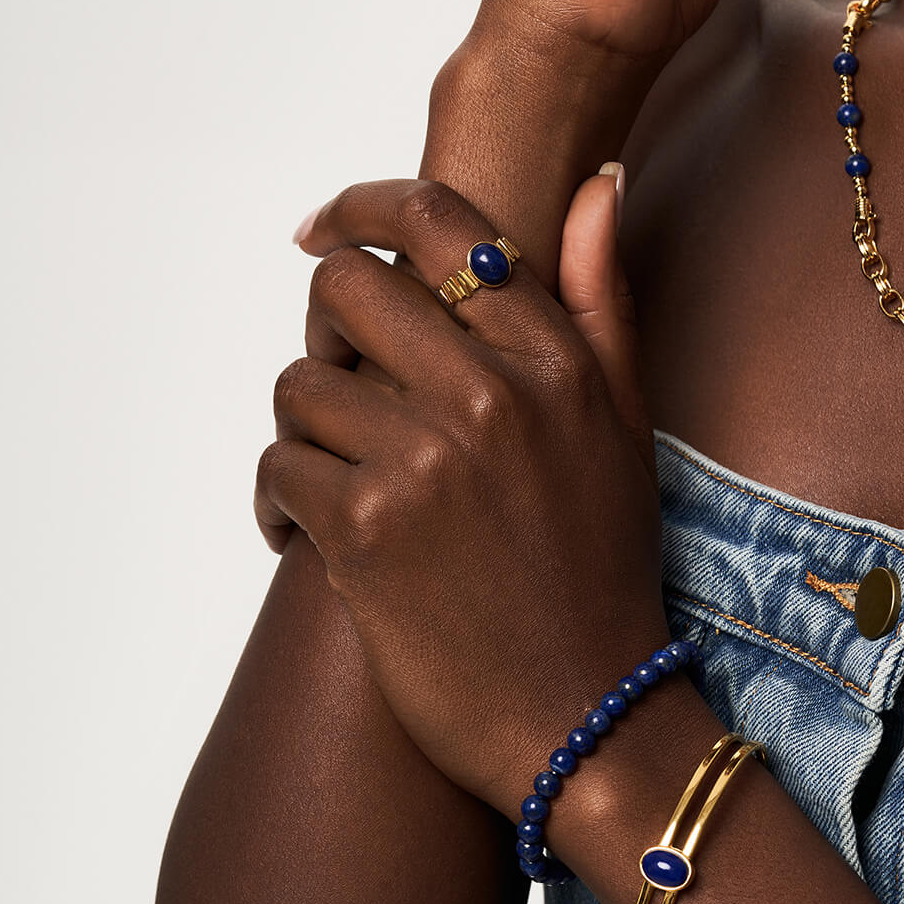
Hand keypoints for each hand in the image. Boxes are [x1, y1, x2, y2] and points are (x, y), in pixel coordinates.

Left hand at [256, 169, 669, 811]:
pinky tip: (314, 543)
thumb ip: (603, 302)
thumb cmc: (602, 576)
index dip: (364, 207)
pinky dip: (282, 506)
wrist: (586, 718)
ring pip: (299, 385)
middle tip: (342, 395)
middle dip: (326, 336)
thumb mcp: (625, 430)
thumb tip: (595, 184)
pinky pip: (278, 468)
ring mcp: (427, 459)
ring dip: (305, 436)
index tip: (324, 229)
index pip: (439, 222)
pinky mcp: (367, 530)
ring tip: (342, 490)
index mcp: (555, 361)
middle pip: (345, 290)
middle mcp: (492, 393)